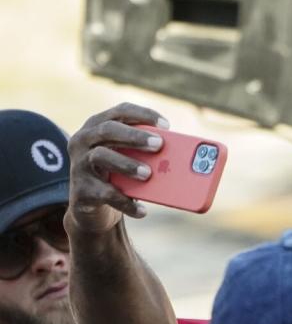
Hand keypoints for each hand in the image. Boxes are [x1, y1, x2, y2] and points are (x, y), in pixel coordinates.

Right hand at [66, 102, 168, 233]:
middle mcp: (83, 139)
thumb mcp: (130, 158)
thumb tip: (181, 160)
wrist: (90, 203)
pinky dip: (126, 203)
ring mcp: (78, 164)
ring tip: (148, 174)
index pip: (121, 111)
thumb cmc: (118, 172)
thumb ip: (147, 152)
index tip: (167, 125)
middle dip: (135, 136)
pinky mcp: (80, 190)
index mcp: (99, 125)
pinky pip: (105, 194)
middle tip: (159, 144)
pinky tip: (143, 211)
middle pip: (108, 130)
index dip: (143, 115)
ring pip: (101, 156)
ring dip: (127, 164)